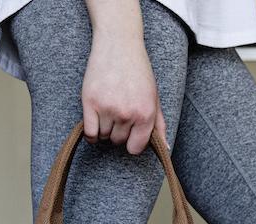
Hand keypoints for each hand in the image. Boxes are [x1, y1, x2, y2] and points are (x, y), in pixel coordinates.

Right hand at [82, 31, 166, 154]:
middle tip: (118, 113)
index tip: (129, 133)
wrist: (118, 44)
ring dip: (104, 128)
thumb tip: (165, 148)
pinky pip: (90, 132)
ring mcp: (108, 108)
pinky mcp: (90, 101)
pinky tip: (95, 123)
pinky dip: (91, 134)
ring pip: (103, 136)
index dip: (132, 142)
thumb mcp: (154, 97)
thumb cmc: (138, 71)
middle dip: (118, 132)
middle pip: (118, 141)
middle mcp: (127, 113)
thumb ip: (159, 125)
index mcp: (145, 114)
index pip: (135, 148)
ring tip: (108, 111)